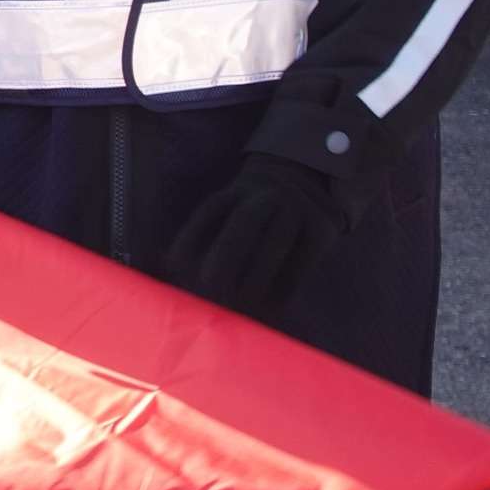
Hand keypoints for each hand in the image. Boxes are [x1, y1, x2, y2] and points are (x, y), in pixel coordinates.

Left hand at [165, 155, 347, 315]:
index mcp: (237, 190)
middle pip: (245, 220)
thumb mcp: (233, 206)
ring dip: (256, 273)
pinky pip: (303, 258)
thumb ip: (207, 232)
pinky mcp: (322, 229)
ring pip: (275, 240)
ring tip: (240, 302)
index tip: (174, 265)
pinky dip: (286, 284)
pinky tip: (272, 307)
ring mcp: (296, 208)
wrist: (310, 182)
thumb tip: (168, 264)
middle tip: (208, 283)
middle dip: (226, 252)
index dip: (191, 236)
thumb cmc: (258, 211)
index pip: (211, 210)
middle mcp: (266, 195)